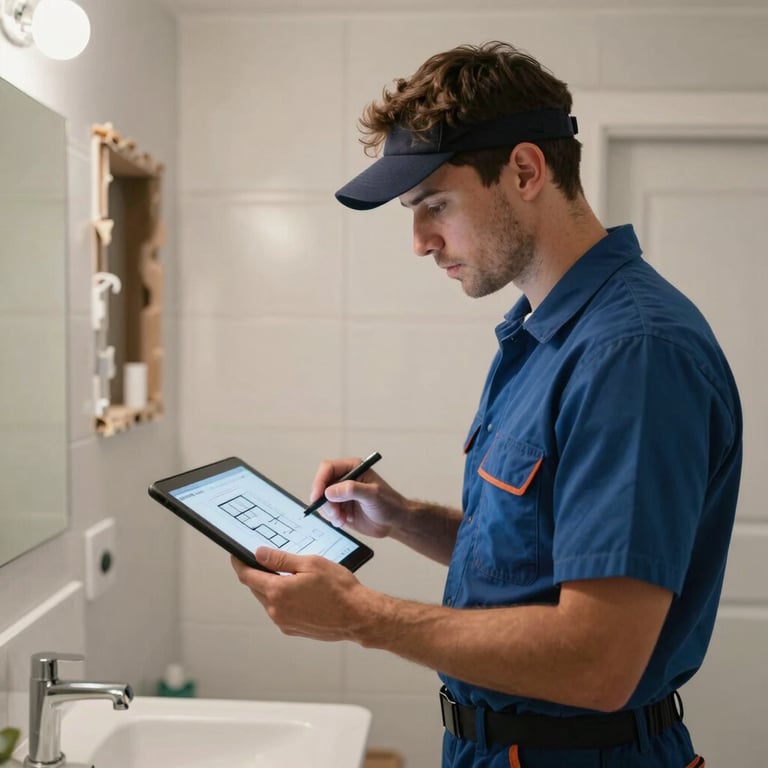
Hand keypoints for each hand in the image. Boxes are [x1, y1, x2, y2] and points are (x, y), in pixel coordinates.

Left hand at [231, 548, 370, 640]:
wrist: (357, 616)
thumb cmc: (339, 588)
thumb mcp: (310, 563)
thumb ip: (281, 559)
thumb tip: (259, 554)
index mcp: (277, 591)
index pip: (247, 575)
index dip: (239, 563)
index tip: (237, 555)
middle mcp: (276, 610)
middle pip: (255, 588)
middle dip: (257, 573)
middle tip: (267, 559)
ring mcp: (283, 622)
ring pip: (267, 599)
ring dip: (271, 586)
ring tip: (290, 574)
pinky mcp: (292, 629)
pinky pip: (279, 610)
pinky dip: (282, 599)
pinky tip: (299, 591)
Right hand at [309, 457, 407, 537]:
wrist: (394, 522)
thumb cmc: (390, 504)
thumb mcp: (373, 495)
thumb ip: (352, 490)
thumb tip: (330, 491)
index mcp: (353, 468)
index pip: (328, 468)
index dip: (319, 481)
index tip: (317, 496)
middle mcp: (345, 479)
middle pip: (321, 485)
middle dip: (324, 501)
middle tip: (335, 513)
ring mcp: (341, 494)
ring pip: (322, 500)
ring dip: (329, 512)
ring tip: (342, 519)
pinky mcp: (340, 507)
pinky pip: (327, 511)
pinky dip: (332, 518)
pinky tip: (344, 521)